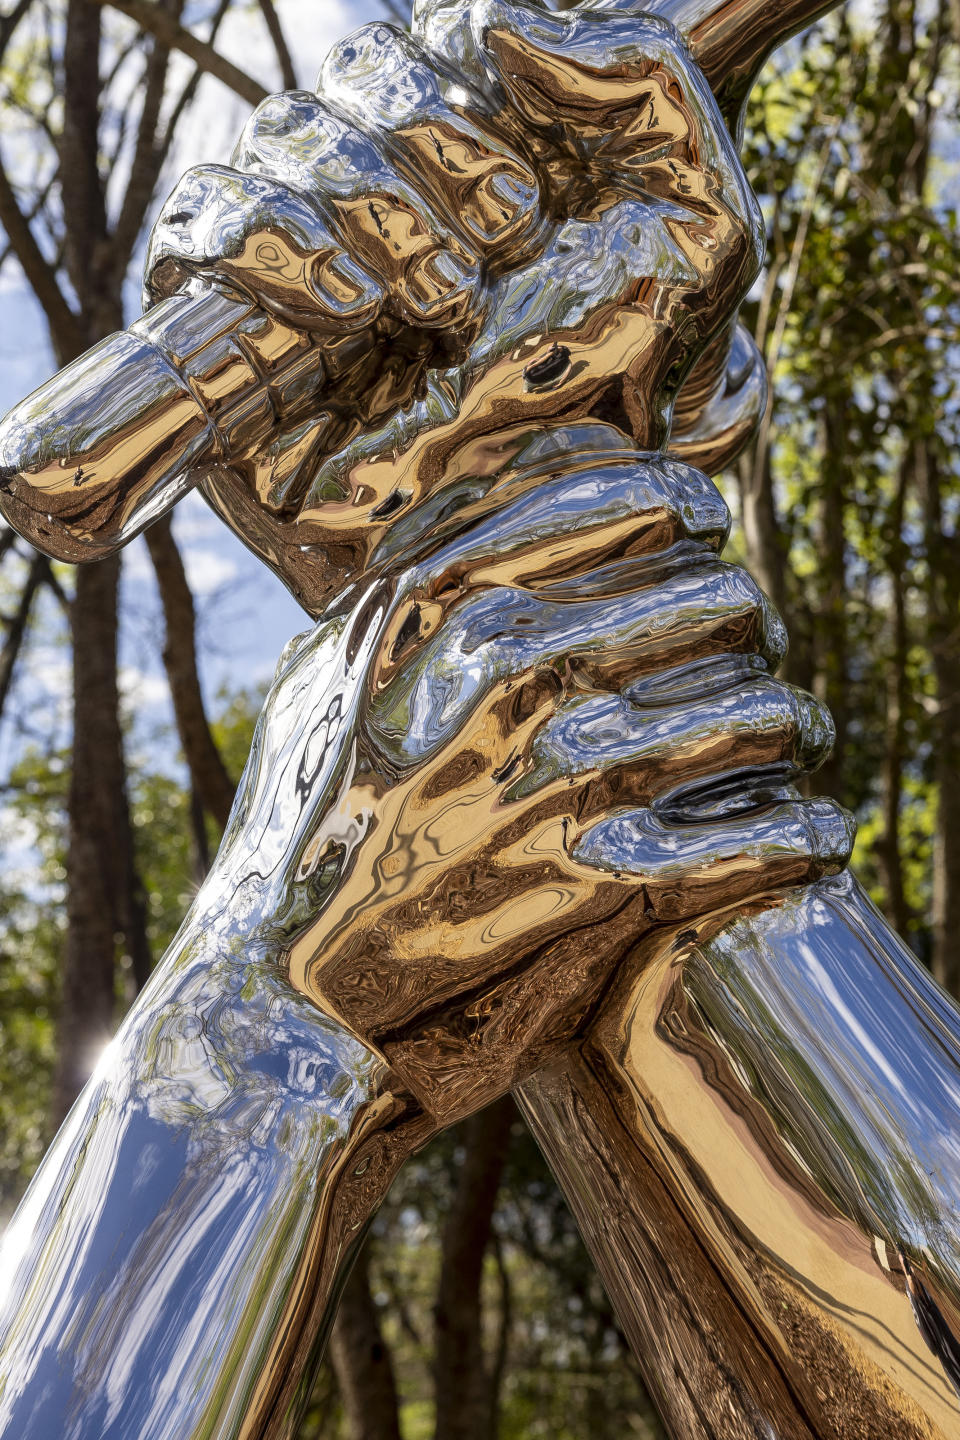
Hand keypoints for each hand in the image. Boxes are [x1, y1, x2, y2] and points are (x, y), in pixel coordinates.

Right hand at [145, 0, 762, 609]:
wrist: (539, 528)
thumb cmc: (622, 390)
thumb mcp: (695, 222)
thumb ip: (643, 79)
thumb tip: (501, 22)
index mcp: (474, 150)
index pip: (426, 42)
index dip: (464, 93)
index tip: (534, 209)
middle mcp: (383, 192)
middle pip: (348, 80)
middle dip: (425, 155)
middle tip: (498, 255)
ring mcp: (303, 256)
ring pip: (277, 138)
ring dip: (366, 205)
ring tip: (439, 302)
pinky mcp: (231, 328)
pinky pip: (201, 224)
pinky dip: (274, 243)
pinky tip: (354, 307)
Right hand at [200, 432, 851, 1121]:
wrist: (280, 989)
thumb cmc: (305, 825)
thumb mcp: (325, 673)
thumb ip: (406, 589)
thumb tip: (487, 516)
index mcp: (441, 595)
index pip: (624, 496)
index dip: (688, 510)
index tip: (705, 538)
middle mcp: (507, 662)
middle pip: (712, 595)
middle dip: (750, 622)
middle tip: (753, 650)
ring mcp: (556, 768)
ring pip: (755, 706)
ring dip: (791, 725)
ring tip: (794, 742)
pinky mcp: (598, 876)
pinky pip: (759, 832)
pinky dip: (805, 832)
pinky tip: (818, 836)